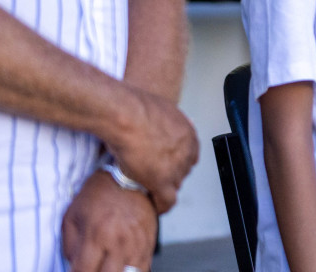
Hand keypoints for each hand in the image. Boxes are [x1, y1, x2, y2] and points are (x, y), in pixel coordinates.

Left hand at [61, 170, 156, 271]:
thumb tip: (72, 268)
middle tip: (93, 268)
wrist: (128, 177)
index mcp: (97, 235)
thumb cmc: (98, 195)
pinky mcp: (149, 242)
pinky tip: (122, 267)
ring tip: (108, 267)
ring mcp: (137, 243)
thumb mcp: (72, 216)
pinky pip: (143, 268)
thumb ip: (69, 247)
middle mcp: (119, 241)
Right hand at [106, 88, 198, 213]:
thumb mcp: (160, 111)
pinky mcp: (161, 181)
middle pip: (182, 171)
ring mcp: (176, 167)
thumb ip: (165, 123)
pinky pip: (167, 201)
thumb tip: (157, 126)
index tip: (167, 165)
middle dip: (170, 174)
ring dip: (163, 188)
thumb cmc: (135, 108)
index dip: (177, 162)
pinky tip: (155, 207)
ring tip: (150, 189)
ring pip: (174, 186)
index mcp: (189, 134)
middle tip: (155, 176)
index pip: (190, 156)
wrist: (125, 115)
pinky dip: (161, 206)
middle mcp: (186, 151)